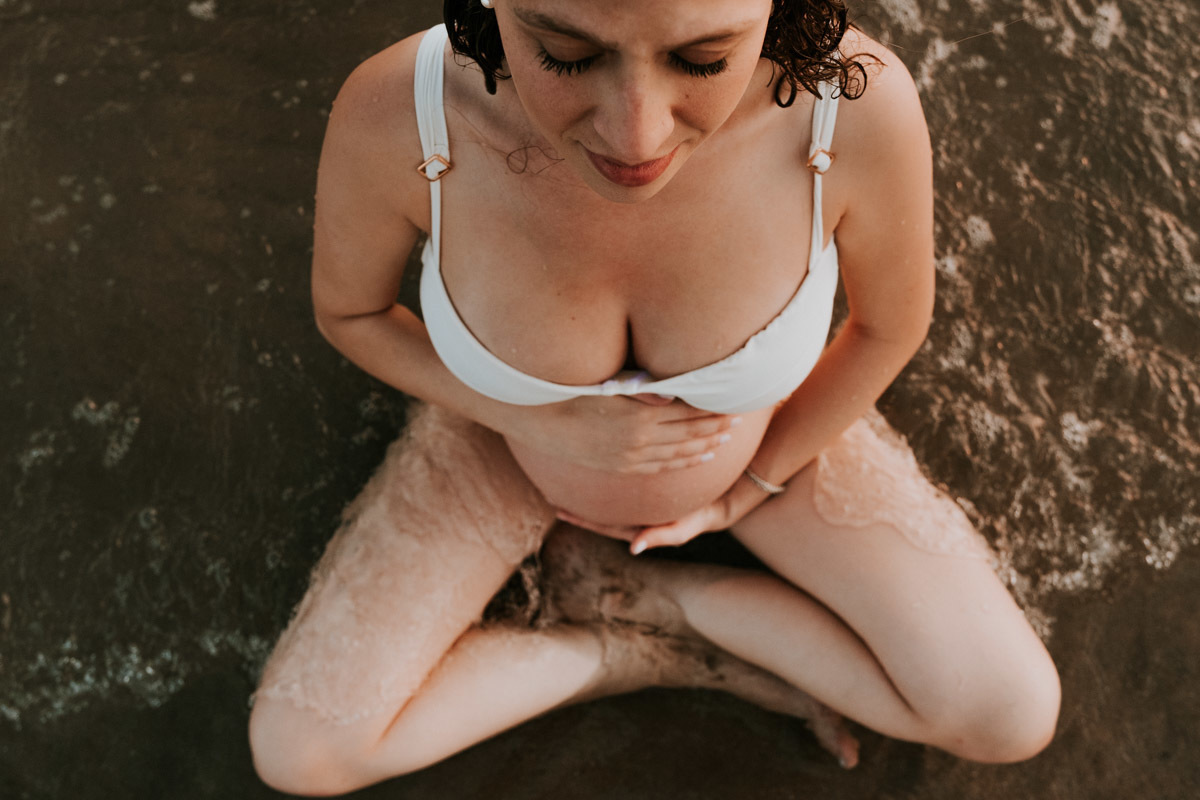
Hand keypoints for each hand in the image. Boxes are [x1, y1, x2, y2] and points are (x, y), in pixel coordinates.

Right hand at [494, 393, 741, 474]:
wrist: (542, 422)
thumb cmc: (574, 393)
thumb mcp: (609, 387)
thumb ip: (642, 391)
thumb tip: (673, 395)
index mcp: (637, 417)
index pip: (685, 413)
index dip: (710, 411)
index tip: (731, 405)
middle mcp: (638, 441)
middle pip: (687, 435)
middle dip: (715, 428)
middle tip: (737, 422)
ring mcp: (631, 457)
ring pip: (678, 455)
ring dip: (704, 448)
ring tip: (725, 441)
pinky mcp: (623, 466)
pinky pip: (661, 467)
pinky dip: (683, 463)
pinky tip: (697, 458)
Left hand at [556, 472, 771, 554]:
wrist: (723, 496)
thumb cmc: (702, 514)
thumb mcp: (685, 526)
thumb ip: (662, 535)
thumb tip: (634, 548)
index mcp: (636, 523)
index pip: (601, 521)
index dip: (579, 516)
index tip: (556, 507)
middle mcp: (633, 510)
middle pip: (598, 507)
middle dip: (574, 499)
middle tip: (547, 488)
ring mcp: (639, 498)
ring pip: (606, 493)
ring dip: (586, 485)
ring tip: (564, 471)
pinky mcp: (646, 484)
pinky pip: (621, 479)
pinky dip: (606, 472)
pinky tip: (594, 458)